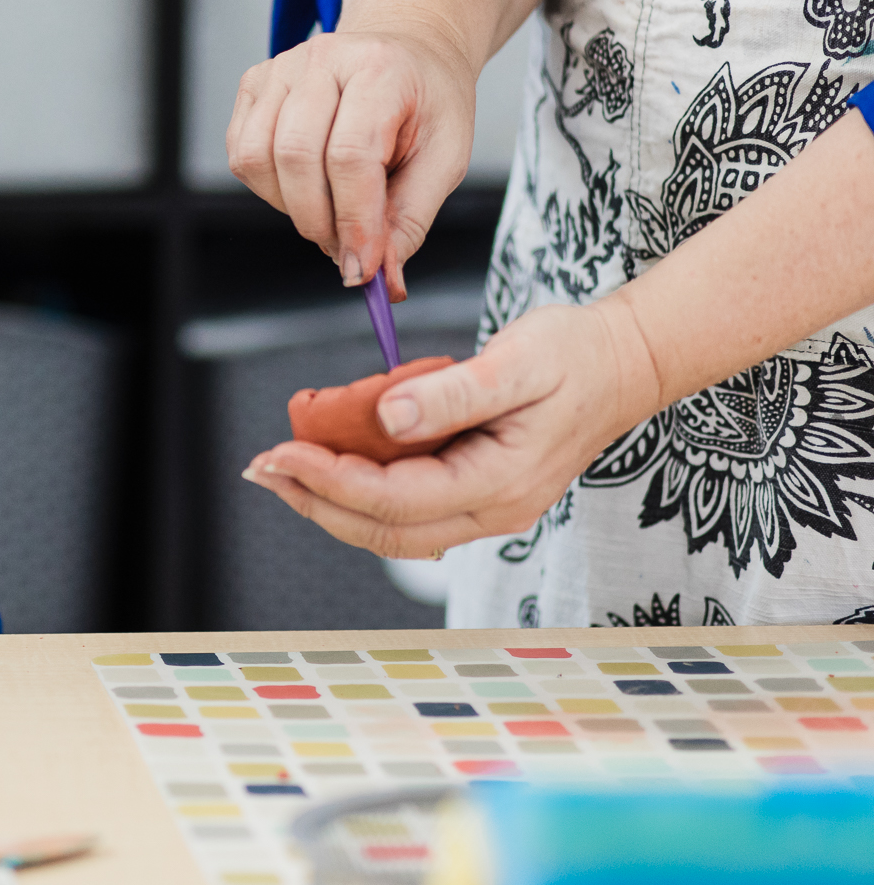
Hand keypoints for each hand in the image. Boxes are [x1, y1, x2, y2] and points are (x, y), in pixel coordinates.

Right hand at [226, 26, 478, 297]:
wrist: (408, 51)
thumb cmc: (427, 102)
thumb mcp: (446, 157)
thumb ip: (411, 218)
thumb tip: (380, 277)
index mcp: (380, 68)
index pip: (350, 154)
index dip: (353, 220)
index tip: (362, 266)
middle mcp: (322, 59)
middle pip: (295, 157)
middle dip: (319, 221)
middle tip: (346, 248)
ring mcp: (280, 68)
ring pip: (258, 161)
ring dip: (291, 207)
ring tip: (330, 208)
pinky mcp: (253, 85)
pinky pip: (242, 156)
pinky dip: (270, 188)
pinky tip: (307, 183)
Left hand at [241, 300, 662, 558]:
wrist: (625, 363)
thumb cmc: (575, 354)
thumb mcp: (516, 361)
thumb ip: (453, 393)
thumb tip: (386, 417)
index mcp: (501, 481)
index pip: (394, 499)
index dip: (329, 480)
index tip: (280, 450)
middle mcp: (495, 509)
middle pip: (386, 530)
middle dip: (315, 503)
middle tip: (260, 469)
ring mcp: (490, 508)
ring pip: (395, 530)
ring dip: (331, 505)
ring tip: (281, 473)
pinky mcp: (481, 493)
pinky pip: (410, 512)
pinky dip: (361, 496)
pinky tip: (328, 468)